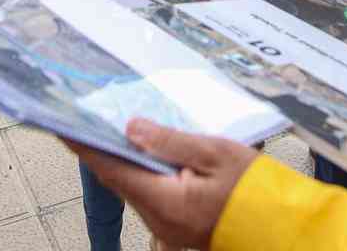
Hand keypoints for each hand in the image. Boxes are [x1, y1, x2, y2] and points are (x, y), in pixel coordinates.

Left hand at [65, 119, 258, 249]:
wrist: (283, 228)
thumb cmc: (256, 191)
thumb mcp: (215, 153)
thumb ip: (170, 141)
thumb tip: (132, 128)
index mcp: (164, 201)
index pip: (111, 168)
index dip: (84, 145)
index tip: (63, 124)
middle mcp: (159, 220)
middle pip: (119, 180)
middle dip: (102, 149)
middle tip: (87, 119)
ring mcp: (168, 227)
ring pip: (133, 188)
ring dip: (123, 161)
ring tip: (114, 129)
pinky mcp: (178, 226)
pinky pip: (151, 196)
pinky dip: (142, 173)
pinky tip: (146, 154)